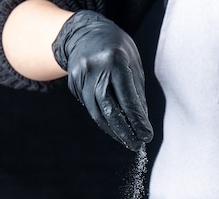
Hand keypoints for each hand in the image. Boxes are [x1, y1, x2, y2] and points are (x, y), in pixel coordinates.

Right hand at [52, 10, 153, 150]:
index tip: (146, 136)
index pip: (127, 97)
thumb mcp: (133, 65)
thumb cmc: (117, 49)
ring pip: (96, 112)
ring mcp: (80, 76)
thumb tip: (142, 123)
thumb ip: (137, 93)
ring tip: (127, 140)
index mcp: (114, 60)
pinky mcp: (72, 83)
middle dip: (124, 131)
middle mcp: (94, 68)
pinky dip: (102, 118)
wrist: (85, 33)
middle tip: (136, 145)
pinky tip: (112, 125)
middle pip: (108, 109)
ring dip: (113, 130)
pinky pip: (89, 106)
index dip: (137, 120)